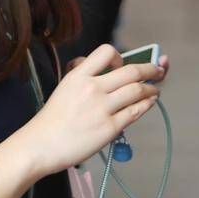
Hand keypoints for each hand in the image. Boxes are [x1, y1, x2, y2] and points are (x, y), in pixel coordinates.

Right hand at [21, 45, 162, 177]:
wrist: (40, 145)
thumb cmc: (51, 120)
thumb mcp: (64, 87)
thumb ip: (85, 77)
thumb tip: (109, 73)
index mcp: (78, 75)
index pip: (107, 52)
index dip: (120, 57)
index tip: (123, 64)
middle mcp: (92, 88)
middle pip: (131, 71)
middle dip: (150, 69)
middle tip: (158, 71)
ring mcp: (102, 108)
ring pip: (138, 90)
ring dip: (152, 88)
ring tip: (155, 90)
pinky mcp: (109, 127)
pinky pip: (135, 111)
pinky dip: (147, 104)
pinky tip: (150, 102)